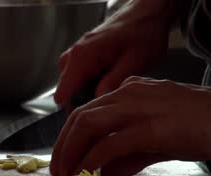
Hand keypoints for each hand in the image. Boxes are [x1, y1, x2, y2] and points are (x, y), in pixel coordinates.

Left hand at [50, 76, 210, 175]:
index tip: (62, 156)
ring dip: (71, 150)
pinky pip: (111, 143)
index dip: (68, 136)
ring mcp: (139, 108)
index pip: (87, 111)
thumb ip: (130, 154)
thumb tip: (107, 171)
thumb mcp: (156, 139)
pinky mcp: (152, 127)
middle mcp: (129, 94)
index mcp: (128, 92)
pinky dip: (92, 158)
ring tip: (65, 171)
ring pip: (89, 125)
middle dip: (62, 144)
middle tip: (57, 168)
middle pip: (81, 116)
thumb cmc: (199, 125)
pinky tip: (86, 170)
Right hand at [54, 0, 176, 105]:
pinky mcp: (81, 60)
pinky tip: (111, 88)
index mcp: (81, 57)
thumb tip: (96, 104)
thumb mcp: (133, 62)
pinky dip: (94, 89)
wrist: (147, 14)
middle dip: (86, 107)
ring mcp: (75, 58)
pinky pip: (80, 83)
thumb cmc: (142, 33)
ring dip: (91, 98)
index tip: (90, 126)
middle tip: (110, 114)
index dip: (75, 114)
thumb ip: (112, 83)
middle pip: (69, 96)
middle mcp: (72, 57)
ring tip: (114, 98)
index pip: (63, 95)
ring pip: (75, 91)